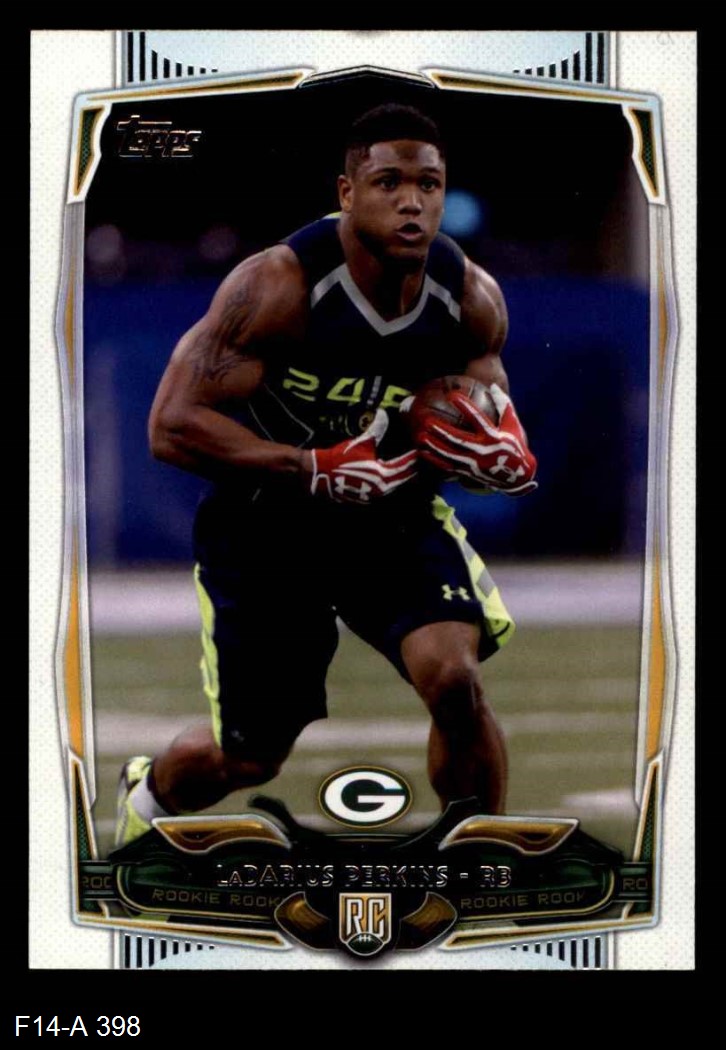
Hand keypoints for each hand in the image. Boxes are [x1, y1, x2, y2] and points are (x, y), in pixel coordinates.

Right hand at [309, 409, 417, 503]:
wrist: (320, 475)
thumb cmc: (341, 458)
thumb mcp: (361, 442)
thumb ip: (377, 428)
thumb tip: (384, 412)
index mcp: (384, 474)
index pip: (408, 465)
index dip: (416, 456)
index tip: (422, 448)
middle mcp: (384, 489)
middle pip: (407, 478)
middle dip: (415, 468)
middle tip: (423, 459)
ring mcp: (376, 497)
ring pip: (398, 487)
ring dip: (406, 477)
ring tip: (414, 468)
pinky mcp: (369, 500)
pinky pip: (388, 491)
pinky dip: (395, 483)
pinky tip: (397, 476)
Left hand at [415, 384, 537, 495]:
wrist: (518, 478)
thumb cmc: (515, 446)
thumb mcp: (513, 425)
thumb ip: (503, 405)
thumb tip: (492, 386)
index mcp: (493, 437)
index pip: (477, 419)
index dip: (465, 406)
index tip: (452, 395)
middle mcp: (482, 452)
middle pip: (458, 439)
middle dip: (441, 430)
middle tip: (427, 420)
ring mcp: (473, 464)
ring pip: (449, 454)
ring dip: (434, 445)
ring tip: (419, 436)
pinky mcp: (467, 473)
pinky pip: (447, 467)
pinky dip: (434, 460)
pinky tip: (421, 451)